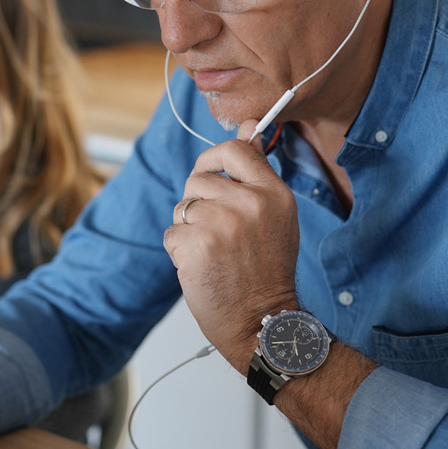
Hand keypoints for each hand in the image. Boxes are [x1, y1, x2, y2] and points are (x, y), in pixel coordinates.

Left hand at [163, 120, 300, 370]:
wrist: (262, 321)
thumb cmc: (267, 272)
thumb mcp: (276, 216)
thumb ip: (258, 172)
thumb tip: (251, 126)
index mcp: (273, 193)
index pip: (234, 150)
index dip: (213, 160)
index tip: (210, 174)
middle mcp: (249, 204)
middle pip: (198, 178)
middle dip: (198, 203)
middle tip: (218, 232)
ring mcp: (221, 224)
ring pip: (182, 207)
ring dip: (189, 230)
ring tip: (213, 253)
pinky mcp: (196, 246)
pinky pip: (172, 234)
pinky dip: (180, 252)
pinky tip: (203, 267)